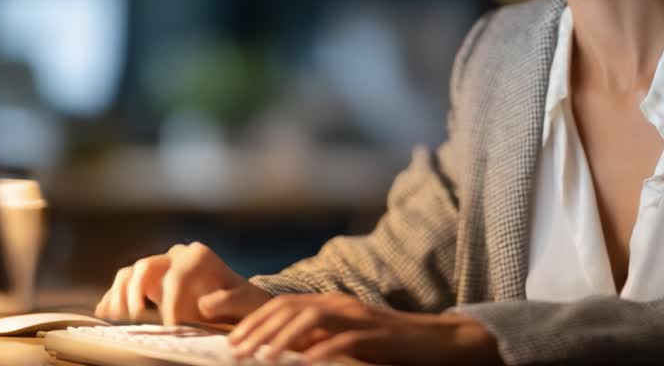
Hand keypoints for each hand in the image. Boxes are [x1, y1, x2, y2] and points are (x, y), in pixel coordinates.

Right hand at [94, 241, 272, 324]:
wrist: (239, 301)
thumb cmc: (243, 301)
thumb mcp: (245, 301)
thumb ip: (228, 300)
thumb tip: (204, 302)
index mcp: (198, 256)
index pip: (176, 276)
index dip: (171, 302)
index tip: (171, 327)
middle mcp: (176, 256)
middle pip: (146, 267)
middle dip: (137, 291)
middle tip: (135, 317)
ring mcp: (161, 268)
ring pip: (131, 273)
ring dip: (119, 293)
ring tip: (115, 315)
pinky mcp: (151, 283)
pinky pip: (126, 284)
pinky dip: (114, 297)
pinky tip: (104, 313)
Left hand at [226, 292, 501, 364]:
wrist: (432, 341)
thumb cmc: (386, 344)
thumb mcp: (345, 338)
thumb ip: (317, 338)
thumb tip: (281, 350)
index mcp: (330, 303)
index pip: (282, 305)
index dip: (254, 321)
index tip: (231, 342)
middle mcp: (340, 304)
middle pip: (289, 308)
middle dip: (258, 329)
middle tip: (235, 351)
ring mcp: (357, 317)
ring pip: (310, 318)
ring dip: (281, 338)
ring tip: (261, 358)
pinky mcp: (374, 335)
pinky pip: (342, 340)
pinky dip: (321, 350)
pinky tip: (304, 364)